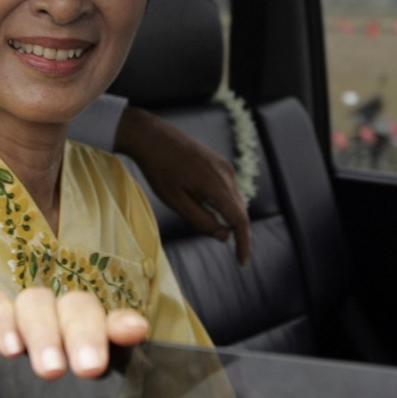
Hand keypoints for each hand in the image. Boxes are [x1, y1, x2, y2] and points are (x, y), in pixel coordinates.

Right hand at [0, 288, 148, 379]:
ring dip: (43, 332)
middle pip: (77, 306)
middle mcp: (62, 319)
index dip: (122, 322)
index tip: (134, 332)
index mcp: (93, 338)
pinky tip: (10, 349)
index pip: (113, 321)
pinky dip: (1, 322)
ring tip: (49, 369)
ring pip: (36, 300)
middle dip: (83, 333)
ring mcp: (27, 313)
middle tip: (87, 368)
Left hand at [115, 106, 250, 263]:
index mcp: (216, 185)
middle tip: (236, 254)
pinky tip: (216, 211)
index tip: (242, 261)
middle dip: (240, 233)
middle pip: (241, 211)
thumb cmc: (159, 170)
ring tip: (223, 233)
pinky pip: (230, 188)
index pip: (240, 220)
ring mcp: (224, 166)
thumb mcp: (176, 201)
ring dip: (233, 218)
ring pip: (237, 199)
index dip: (244, 243)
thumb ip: (201, 221)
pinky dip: (228, 204)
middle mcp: (226, 174)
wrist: (151, 136)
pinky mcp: (219, 161)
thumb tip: (225, 236)